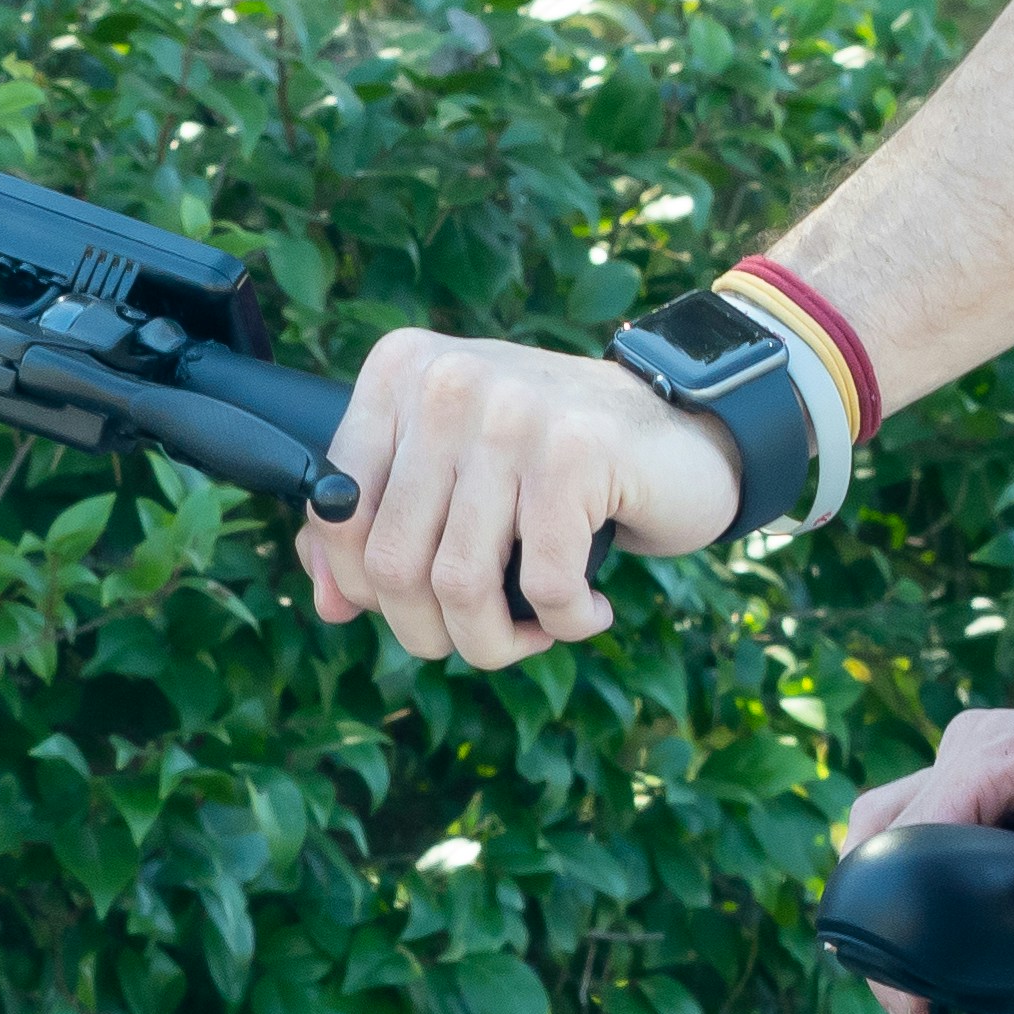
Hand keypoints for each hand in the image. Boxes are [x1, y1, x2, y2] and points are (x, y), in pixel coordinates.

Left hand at [293, 329, 739, 664]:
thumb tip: (330, 607)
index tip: (419, 606)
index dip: (368, 588)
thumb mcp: (456, 479)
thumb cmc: (555, 463)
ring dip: (495, 640)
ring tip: (531, 635)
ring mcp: (510, 412)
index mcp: (400, 373)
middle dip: (431, 630)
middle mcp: (446, 381)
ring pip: (459, 584)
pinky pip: (544, 586)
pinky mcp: (574, 453)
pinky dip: (565, 624)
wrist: (683, 427)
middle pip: (392, 561)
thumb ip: (378, 529)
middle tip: (482, 636)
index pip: (335, 513)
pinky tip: (587, 612)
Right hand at [839, 700, 1013, 1013]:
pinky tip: (922, 944)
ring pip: (886, 824)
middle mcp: (973, 743)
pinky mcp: (976, 774)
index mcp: (1004, 750)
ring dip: (880, 902)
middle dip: (875, 926)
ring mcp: (970, 754)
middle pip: (880, 829)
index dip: (898, 924)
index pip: (913, 833)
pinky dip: (904, 879)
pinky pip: (917, 820)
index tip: (915, 1000)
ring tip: (912, 996)